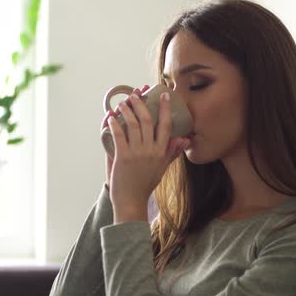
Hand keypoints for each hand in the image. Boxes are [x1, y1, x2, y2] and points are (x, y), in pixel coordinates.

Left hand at [107, 85, 189, 222]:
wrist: (132, 200)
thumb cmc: (146, 184)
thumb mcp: (162, 168)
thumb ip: (172, 152)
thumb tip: (184, 140)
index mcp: (162, 152)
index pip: (166, 125)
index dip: (165, 108)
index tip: (164, 95)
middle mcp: (151, 150)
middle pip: (147, 120)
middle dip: (141, 104)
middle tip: (135, 95)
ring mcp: (137, 153)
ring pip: (133, 124)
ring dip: (127, 110)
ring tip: (122, 104)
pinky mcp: (123, 157)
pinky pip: (118, 135)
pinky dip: (114, 124)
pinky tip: (111, 117)